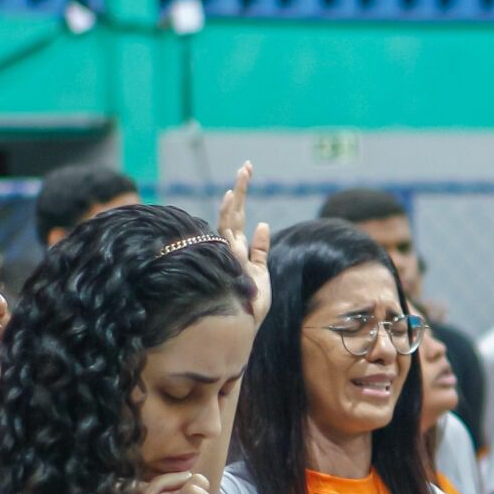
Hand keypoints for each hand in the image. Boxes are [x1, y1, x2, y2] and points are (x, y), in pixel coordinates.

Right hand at [215, 161, 272, 325]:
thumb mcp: (261, 272)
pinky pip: (234, 242)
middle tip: (246, 166)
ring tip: (242, 177)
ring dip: (235, 199)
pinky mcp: (236, 266)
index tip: (245, 172)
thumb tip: (263, 224)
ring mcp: (232, 256)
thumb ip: (260, 249)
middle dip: (240, 190)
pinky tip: (237, 204)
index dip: (239, 195)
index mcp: (238, 250)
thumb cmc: (252, 303)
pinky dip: (236, 224)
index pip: (236, 217)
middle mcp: (232, 250)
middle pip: (233, 214)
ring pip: (229, 222)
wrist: (245, 327)